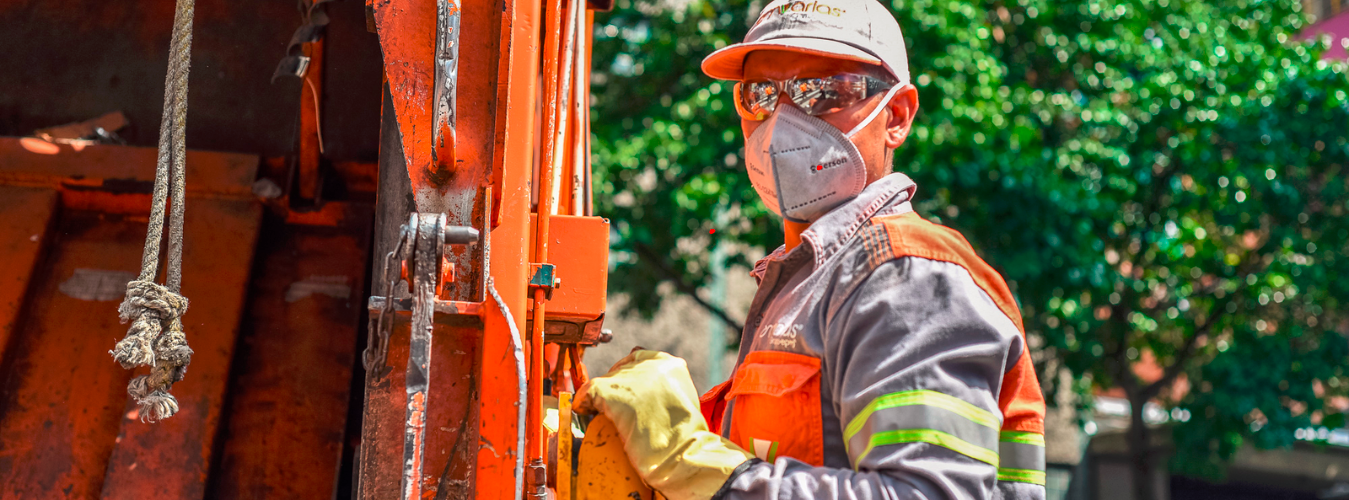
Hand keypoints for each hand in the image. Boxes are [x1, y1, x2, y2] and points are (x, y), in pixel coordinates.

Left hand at [574, 350, 752, 499]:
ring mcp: (630, 377)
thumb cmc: (685, 439)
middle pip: (620, 369)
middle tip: (614, 410)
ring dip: (602, 399)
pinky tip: (585, 412)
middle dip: (616, 389)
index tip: (624, 391)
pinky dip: (583, 403)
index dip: (628, 376)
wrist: (681, 454)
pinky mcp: (611, 392)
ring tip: (604, 416)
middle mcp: (651, 364)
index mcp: (671, 365)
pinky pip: (587, 393)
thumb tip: (640, 393)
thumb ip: (663, 391)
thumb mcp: (681, 404)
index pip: (639, 358)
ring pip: (605, 381)